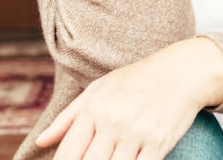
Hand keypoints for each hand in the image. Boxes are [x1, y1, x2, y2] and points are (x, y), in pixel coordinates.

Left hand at [35, 38, 222, 159]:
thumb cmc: (136, 80)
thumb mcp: (99, 89)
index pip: (68, 154)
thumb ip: (68, 118)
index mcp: (93, 107)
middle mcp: (112, 120)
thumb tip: (40, 143)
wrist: (182, 71)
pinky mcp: (159, 142)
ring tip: (113, 159)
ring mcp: (136, 132)